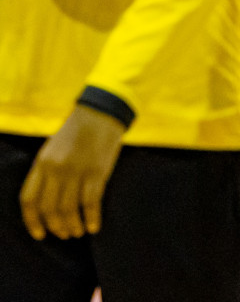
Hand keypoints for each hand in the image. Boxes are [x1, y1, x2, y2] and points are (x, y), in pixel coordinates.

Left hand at [19, 105, 126, 240]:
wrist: (102, 112)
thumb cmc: (77, 131)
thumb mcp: (53, 149)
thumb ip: (47, 172)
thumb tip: (47, 201)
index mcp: (41, 163)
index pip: (29, 200)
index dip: (32, 221)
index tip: (40, 234)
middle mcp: (56, 169)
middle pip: (49, 208)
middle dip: (56, 226)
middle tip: (64, 234)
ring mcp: (76, 171)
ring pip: (69, 209)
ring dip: (73, 225)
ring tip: (79, 232)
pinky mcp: (97, 171)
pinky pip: (91, 202)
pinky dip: (92, 218)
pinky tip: (94, 227)